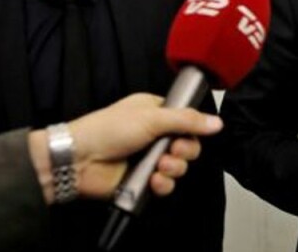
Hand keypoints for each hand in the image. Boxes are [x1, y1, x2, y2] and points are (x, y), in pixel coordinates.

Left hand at [30, 93, 222, 202]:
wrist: (79, 159)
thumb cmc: (107, 129)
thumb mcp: (151, 117)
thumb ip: (187, 120)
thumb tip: (217, 122)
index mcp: (155, 112)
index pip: (187, 121)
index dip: (192, 130)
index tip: (187, 133)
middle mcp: (154, 134)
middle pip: (188, 146)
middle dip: (184, 152)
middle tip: (172, 151)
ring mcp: (148, 157)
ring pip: (179, 167)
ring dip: (174, 169)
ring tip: (159, 167)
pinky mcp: (143, 179)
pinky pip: (166, 185)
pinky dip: (163, 184)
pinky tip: (153, 180)